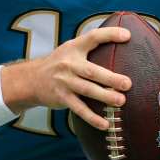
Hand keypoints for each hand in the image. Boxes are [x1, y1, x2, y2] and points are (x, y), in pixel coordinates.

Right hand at [5, 27, 131, 130]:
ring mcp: (64, 82)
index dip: (109, 35)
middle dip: (110, 78)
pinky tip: (105, 124)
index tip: (127, 35)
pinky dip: (92, 118)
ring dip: (105, 96)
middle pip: (91, 71)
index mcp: (74, 48)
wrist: (32, 79)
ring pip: (87, 90)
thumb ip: (91, 46)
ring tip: (121, 101)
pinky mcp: (62, 98)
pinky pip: (79, 109)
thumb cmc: (60, 62)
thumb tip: (123, 39)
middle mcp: (69, 64)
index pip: (93, 37)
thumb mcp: (71, 49)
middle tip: (127, 84)